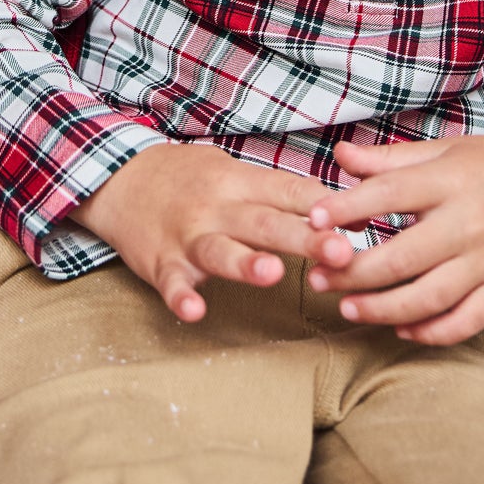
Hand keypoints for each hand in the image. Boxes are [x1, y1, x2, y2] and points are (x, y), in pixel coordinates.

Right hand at [74, 142, 325, 321]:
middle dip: (304, 237)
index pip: (290, 191)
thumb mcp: (234, 173)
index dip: (325, 206)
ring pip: (220, 250)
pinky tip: (194, 311)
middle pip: (264, 222)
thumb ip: (283, 194)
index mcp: (240, 182)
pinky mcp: (161, 262)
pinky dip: (181, 297)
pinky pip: (172, 283)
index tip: (363, 223)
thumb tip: (348, 212)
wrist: (119, 178)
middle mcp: (217, 206)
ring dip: (246, 263)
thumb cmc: (190, 179)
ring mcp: (187, 235)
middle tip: (341, 253)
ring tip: (273, 274)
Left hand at [305, 134, 483, 345]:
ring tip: (346, 307)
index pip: (391, 194)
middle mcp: (469, 224)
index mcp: (450, 181)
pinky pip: (465, 322)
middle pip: (404, 257)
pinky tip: (400, 329)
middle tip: (318, 276)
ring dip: (383, 309)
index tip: (313, 218)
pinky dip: (432, 332)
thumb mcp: (441, 151)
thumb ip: (389, 159)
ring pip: (431, 297)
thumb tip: (341, 156)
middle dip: (354, 271)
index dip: (348, 207)